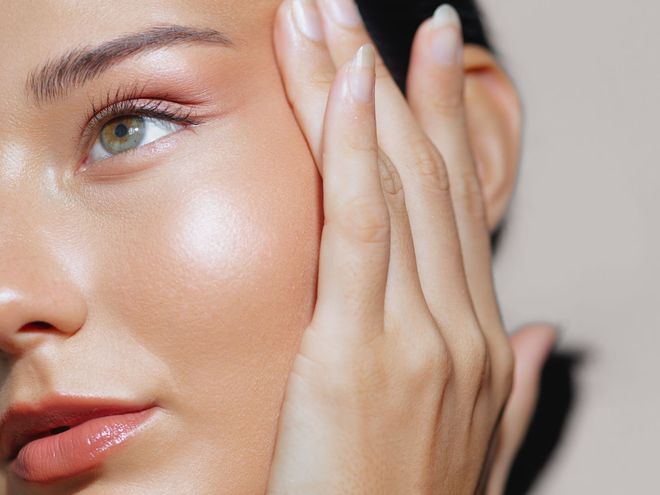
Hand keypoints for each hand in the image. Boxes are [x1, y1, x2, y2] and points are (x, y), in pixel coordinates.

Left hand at [266, 1, 555, 492]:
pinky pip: (361, 228)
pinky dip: (353, 152)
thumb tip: (547, 332)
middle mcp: (459, 325)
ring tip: (328, 18)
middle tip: (361, 8)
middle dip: (393, 79)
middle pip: (425, 174)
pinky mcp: (359, 352)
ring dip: (359, 90)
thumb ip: (512, 382)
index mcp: (478, 339)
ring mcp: (417, 334)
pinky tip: (344, 88)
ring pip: (392, 182)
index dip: (445, 119)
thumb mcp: (475, 442)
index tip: (429, 54)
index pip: (458, 202)